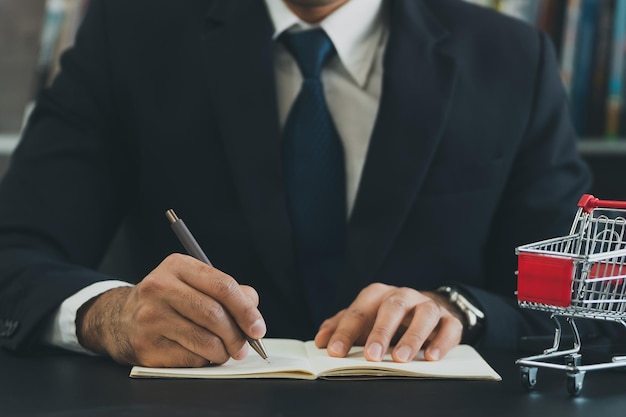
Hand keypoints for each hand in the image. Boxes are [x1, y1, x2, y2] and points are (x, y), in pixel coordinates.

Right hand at [76, 253, 266, 366]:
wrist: (119, 319)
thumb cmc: (168, 300)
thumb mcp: (193, 283)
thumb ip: (225, 291)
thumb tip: (252, 306)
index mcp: (178, 266)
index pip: (222, 286)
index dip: (246, 309)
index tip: (258, 327)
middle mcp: (160, 287)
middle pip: (214, 314)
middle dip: (237, 335)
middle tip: (245, 347)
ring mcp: (150, 317)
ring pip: (204, 340)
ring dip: (223, 352)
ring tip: (225, 352)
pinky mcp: (146, 345)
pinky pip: (190, 358)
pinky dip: (204, 360)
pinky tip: (200, 354)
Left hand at [314, 283, 462, 361]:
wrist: (429, 307)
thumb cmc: (389, 316)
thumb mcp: (364, 318)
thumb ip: (342, 326)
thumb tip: (321, 341)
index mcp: (378, 294)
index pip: (359, 310)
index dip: (346, 331)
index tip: (335, 351)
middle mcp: (404, 295)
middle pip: (393, 307)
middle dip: (381, 332)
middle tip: (371, 356)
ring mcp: (428, 305)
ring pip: (424, 314)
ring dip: (413, 336)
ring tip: (401, 359)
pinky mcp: (450, 319)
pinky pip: (449, 327)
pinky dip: (442, 341)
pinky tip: (431, 357)